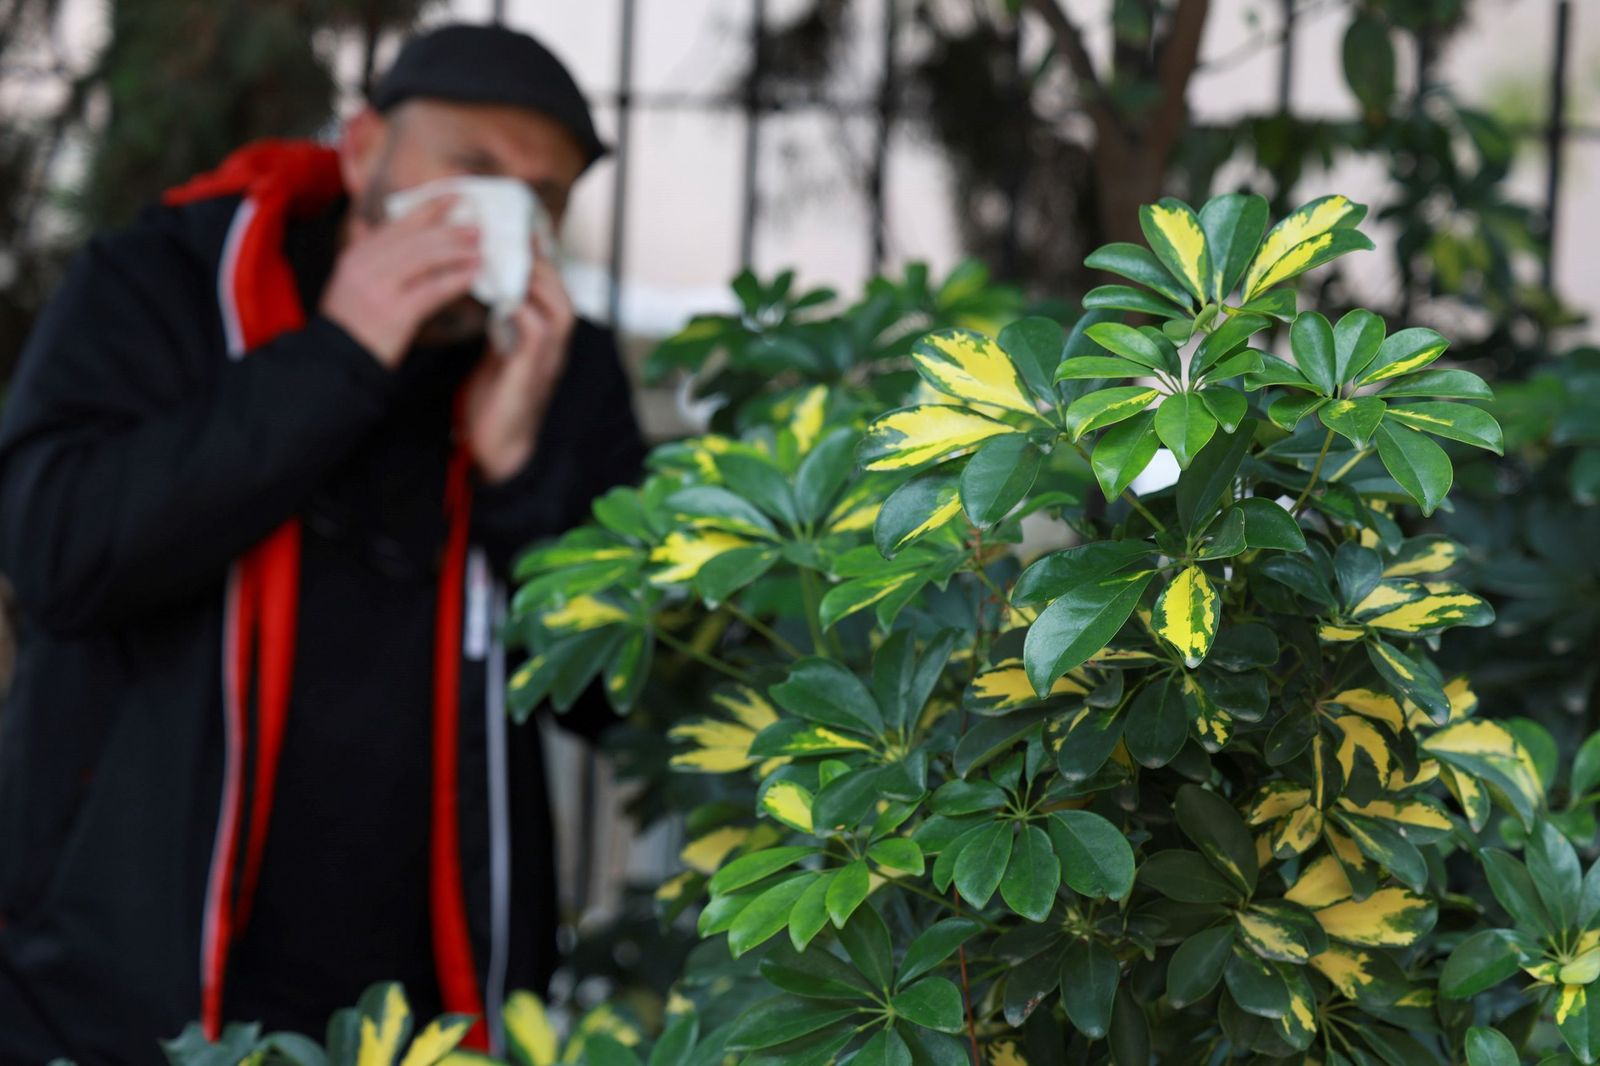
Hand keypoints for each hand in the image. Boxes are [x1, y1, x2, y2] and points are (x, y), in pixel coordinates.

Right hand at [319, 196, 481, 367]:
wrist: (337, 361)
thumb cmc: (348, 323)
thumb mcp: (346, 281)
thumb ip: (360, 249)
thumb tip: (367, 222)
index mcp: (355, 256)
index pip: (397, 225)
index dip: (428, 209)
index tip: (454, 197)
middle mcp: (365, 267)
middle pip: (415, 239)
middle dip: (450, 230)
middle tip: (476, 228)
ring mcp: (380, 289)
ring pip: (426, 259)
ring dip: (457, 252)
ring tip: (479, 250)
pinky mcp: (396, 314)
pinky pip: (433, 290)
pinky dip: (456, 280)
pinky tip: (473, 275)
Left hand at [462, 254, 576, 482]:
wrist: (496, 447)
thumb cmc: (495, 398)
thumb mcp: (500, 348)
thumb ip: (502, 319)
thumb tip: (484, 282)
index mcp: (546, 337)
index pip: (550, 287)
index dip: (535, 257)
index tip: (512, 229)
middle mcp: (555, 345)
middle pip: (560, 290)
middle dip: (535, 261)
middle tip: (504, 236)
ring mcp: (549, 359)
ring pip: (556, 308)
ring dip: (531, 282)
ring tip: (502, 260)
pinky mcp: (532, 373)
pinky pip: (534, 332)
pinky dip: (518, 310)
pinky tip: (493, 297)